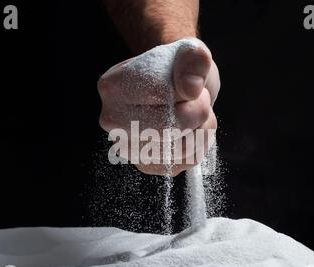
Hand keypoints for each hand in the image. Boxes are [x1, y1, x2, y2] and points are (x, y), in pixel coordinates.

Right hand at [98, 39, 219, 175]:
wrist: (178, 91)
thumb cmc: (180, 70)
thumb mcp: (192, 53)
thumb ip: (194, 59)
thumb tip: (190, 88)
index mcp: (113, 87)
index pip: (160, 94)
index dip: (187, 90)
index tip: (187, 84)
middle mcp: (113, 121)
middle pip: (168, 127)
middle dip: (197, 113)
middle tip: (197, 100)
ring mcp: (128, 147)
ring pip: (179, 148)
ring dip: (200, 130)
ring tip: (193, 114)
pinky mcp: (147, 165)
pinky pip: (185, 162)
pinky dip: (198, 146)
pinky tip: (190, 131)